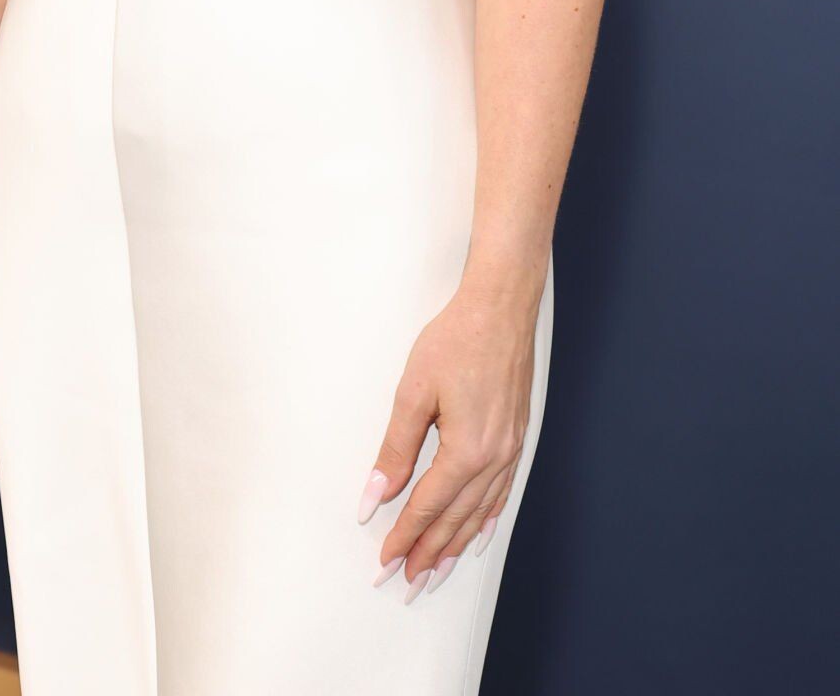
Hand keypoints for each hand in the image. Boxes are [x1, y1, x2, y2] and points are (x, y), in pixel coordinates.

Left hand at [360, 281, 538, 596]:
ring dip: (455, 546)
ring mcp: (510, 451)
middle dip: (428, 553)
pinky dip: (484, 520)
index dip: (404, 536)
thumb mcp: (413, 392)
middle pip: (455, 520)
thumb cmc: (455, 341)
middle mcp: (494, 459)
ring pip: (479, 513)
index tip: (385, 562)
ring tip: (435, 573)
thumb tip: (375, 493)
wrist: (500, 308)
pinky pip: (500, 494)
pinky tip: (475, 535)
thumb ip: (395, 449)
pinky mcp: (516, 439)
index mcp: (467, 451)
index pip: (427, 507)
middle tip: (405, 582)